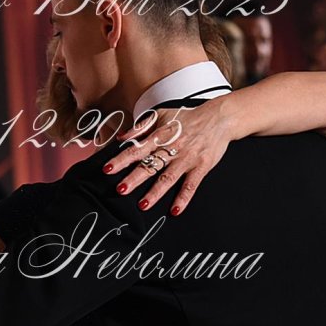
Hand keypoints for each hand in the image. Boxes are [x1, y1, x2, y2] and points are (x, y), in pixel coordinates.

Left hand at [103, 100, 234, 215]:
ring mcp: (186, 159)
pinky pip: (191, 185)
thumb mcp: (162, 115)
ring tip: (143, 205)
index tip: (108, 169)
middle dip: (134, 179)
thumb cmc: (188, 118)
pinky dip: (183, 198)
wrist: (218, 118)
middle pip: (150, 165)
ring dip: (155, 192)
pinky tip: (175, 210)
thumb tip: (121, 137)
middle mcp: (171, 149)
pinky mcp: (200, 167)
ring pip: (168, 178)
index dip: (121, 159)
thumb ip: (140, 127)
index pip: (136, 149)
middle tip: (120, 190)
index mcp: (159, 137)